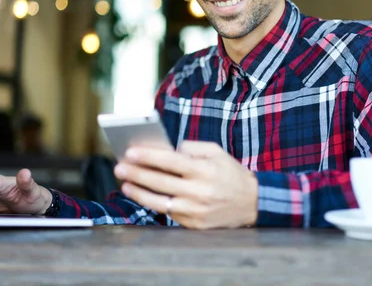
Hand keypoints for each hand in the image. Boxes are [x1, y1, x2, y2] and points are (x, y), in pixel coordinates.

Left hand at [114, 141, 257, 229]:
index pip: (171, 161)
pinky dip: (153, 204)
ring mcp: (195, 210)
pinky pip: (168, 213)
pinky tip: (142, 195)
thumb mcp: (217, 152)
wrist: (252, 203)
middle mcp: (199, 191)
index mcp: (204, 170)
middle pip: (160, 181)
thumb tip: (167, 149)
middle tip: (120, 167)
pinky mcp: (194, 224)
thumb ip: (192, 147)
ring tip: (125, 183)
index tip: (130, 152)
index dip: (149, 156)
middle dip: (136, 173)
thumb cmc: (231, 174)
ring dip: (139, 192)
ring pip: (159, 202)